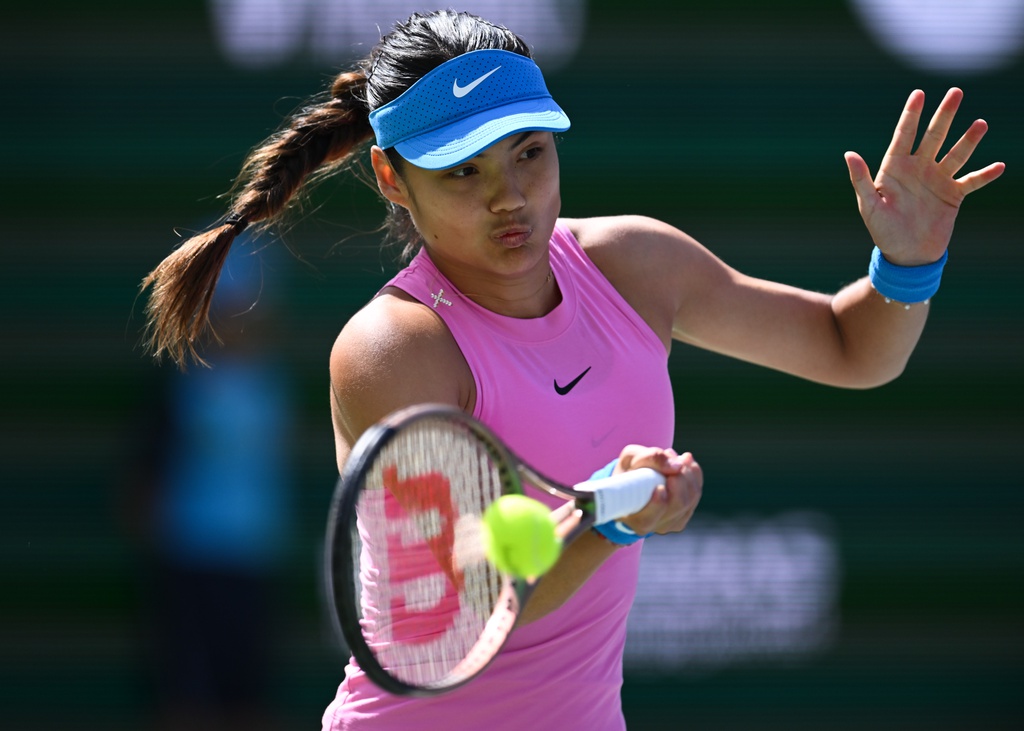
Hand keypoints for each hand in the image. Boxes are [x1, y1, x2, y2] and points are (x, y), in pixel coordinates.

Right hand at [612, 446, 702, 535]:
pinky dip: (694, 476)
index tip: (660, 487)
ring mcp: (670, 524)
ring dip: (687, 473)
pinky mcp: (683, 516)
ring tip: (675, 456)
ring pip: (690, 499)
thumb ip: (650, 458)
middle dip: (680, 477)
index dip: (657, 505)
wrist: (632, 481)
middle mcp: (652, 526)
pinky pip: (696, 495)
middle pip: (677, 504)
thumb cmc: (628, 471)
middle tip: (670, 455)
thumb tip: (677, 466)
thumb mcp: (630, 458)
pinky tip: (684, 464)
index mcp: (631, 517)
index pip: (646, 520)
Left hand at [844, 87, 1004, 265]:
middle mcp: (919, 168)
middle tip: (956, 92)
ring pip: (956, 154)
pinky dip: (984, 175)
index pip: (904, 136)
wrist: (906, 255)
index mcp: (896, 168)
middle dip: (944, 115)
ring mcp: (938, 180)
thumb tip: (849, 154)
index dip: (911, 115)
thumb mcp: (869, 206)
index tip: (919, 93)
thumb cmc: (882, 230)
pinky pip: (971, 181)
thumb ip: (861, 180)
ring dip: (968, 140)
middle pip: (934, 136)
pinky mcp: (953, 195)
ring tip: (980, 124)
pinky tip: (998, 166)